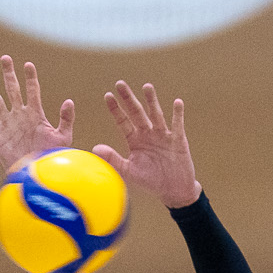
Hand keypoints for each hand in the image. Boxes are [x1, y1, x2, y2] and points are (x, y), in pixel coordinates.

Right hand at [0, 56, 74, 172]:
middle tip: (5, 58)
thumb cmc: (50, 157)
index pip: (33, 90)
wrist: (34, 173)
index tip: (28, 65)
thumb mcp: (62, 137)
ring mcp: (7, 124)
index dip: (30, 77)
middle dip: (9, 74)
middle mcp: (20, 115)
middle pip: (13, 89)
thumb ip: (66, 119)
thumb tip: (69, 100)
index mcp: (35, 114)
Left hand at [94, 80, 198, 208]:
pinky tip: (177, 102)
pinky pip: (177, 125)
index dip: (116, 109)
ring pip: (156, 114)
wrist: (173, 189)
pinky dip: (177, 114)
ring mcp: (163, 135)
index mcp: (135, 140)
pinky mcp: (178, 140)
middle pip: (137, 113)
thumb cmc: (150, 180)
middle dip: (128, 99)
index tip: (107, 95)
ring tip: (146, 86)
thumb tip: (94, 148)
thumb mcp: (129, 171)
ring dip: (151, 101)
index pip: (123, 121)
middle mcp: (148, 134)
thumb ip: (113, 159)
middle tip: (120, 83)